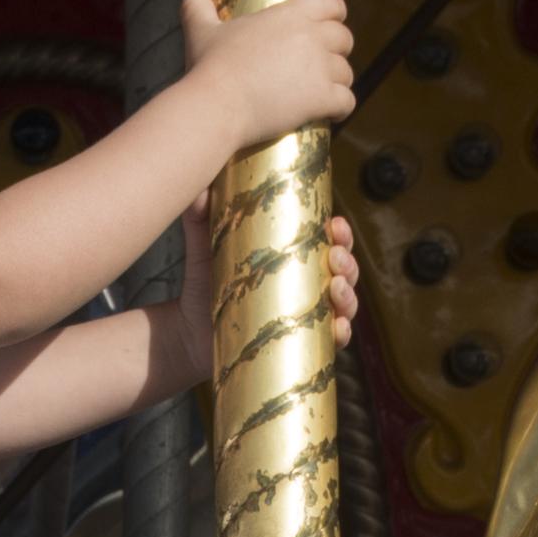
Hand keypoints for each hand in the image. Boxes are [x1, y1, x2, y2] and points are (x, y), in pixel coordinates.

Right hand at [178, 0, 355, 153]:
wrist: (217, 105)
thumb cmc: (209, 66)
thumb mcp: (201, 30)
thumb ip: (198, 6)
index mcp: (290, 14)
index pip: (331, 2)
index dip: (335, 13)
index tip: (331, 23)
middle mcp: (312, 37)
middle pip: (344, 37)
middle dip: (338, 50)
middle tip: (322, 63)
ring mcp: (320, 68)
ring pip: (346, 72)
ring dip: (338, 81)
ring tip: (324, 91)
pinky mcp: (322, 98)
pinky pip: (347, 100)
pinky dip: (342, 107)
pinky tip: (334, 112)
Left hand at [180, 192, 367, 352]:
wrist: (188, 332)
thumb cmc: (204, 284)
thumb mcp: (204, 247)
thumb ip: (200, 217)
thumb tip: (199, 192)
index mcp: (296, 258)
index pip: (330, 242)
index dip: (341, 233)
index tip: (335, 224)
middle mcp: (309, 286)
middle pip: (344, 272)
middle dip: (348, 262)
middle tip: (335, 256)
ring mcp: (308, 316)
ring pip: (344, 304)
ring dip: (349, 295)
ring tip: (336, 286)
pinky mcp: (299, 344)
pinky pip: (331, 341)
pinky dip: (342, 334)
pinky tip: (338, 327)